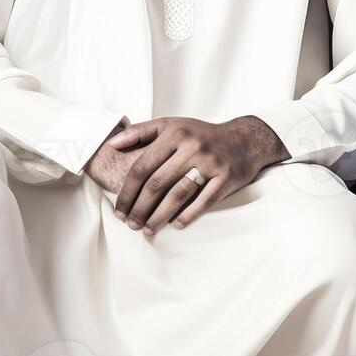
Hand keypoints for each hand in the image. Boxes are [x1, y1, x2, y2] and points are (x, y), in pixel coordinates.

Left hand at [94, 115, 288, 233]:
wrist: (244, 139)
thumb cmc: (200, 135)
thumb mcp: (171, 125)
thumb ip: (140, 132)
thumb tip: (112, 144)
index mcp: (174, 133)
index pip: (142, 167)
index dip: (127, 192)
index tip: (119, 209)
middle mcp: (192, 147)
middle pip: (157, 184)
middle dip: (139, 208)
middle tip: (130, 225)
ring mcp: (211, 163)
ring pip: (178, 195)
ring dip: (159, 217)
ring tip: (148, 230)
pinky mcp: (226, 178)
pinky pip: (203, 202)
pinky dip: (188, 216)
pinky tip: (176, 225)